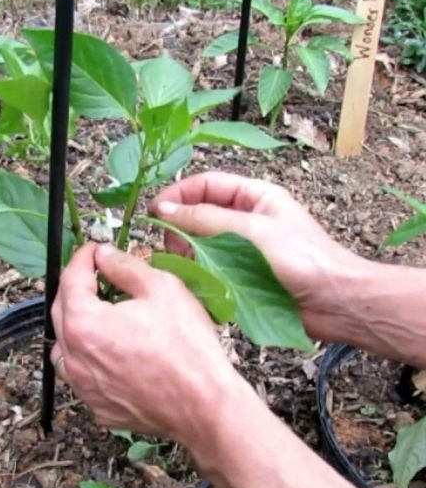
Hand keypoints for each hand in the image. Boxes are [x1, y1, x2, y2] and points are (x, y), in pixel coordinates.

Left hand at [51, 244, 248, 445]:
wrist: (205, 406)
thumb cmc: (188, 349)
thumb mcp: (162, 289)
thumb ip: (125, 267)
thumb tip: (104, 256)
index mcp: (84, 324)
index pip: (69, 279)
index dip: (82, 258)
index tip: (93, 250)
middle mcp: (73, 357)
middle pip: (61, 311)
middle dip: (76, 289)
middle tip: (98, 276)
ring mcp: (82, 386)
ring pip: (65, 347)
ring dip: (77, 327)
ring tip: (103, 316)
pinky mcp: (96, 406)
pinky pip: (83, 376)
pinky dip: (91, 360)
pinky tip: (113, 352)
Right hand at [150, 171, 368, 339]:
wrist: (336, 302)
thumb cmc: (303, 259)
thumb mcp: (251, 230)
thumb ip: (205, 218)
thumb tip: (163, 209)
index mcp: (254, 196)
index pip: (205, 185)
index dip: (177, 195)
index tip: (153, 213)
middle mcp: (246, 218)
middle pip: (198, 213)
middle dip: (178, 227)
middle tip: (167, 246)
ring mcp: (242, 248)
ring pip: (200, 243)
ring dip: (186, 252)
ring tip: (179, 265)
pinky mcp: (241, 276)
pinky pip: (209, 269)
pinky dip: (196, 273)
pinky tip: (191, 282)